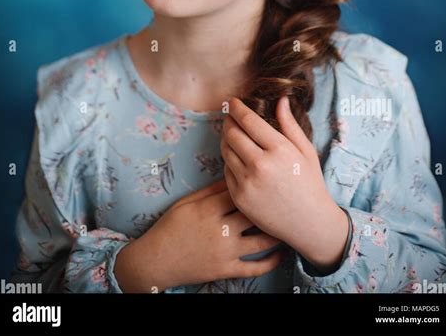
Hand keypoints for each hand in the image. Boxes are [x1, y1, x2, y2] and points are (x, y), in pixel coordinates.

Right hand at [114, 178, 285, 292]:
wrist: (156, 260)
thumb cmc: (170, 226)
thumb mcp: (187, 202)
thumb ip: (211, 190)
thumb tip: (236, 174)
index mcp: (209, 209)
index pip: (240, 190)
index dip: (256, 183)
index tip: (269, 176)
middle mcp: (220, 229)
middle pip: (255, 213)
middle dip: (272, 204)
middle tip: (287, 196)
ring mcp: (224, 252)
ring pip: (261, 241)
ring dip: (277, 232)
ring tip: (288, 221)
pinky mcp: (225, 270)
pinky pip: (254, 267)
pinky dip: (271, 261)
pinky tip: (281, 252)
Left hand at [220, 96, 348, 271]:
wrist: (309, 223)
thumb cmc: (310, 183)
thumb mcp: (305, 151)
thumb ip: (290, 124)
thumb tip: (280, 99)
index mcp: (280, 150)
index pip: (249, 121)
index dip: (237, 108)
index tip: (233, 101)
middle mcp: (261, 165)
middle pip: (232, 133)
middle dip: (228, 121)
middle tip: (230, 116)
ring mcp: (248, 182)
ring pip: (225, 151)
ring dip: (225, 138)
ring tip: (232, 134)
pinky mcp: (239, 197)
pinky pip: (226, 171)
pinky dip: (229, 160)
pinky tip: (237, 156)